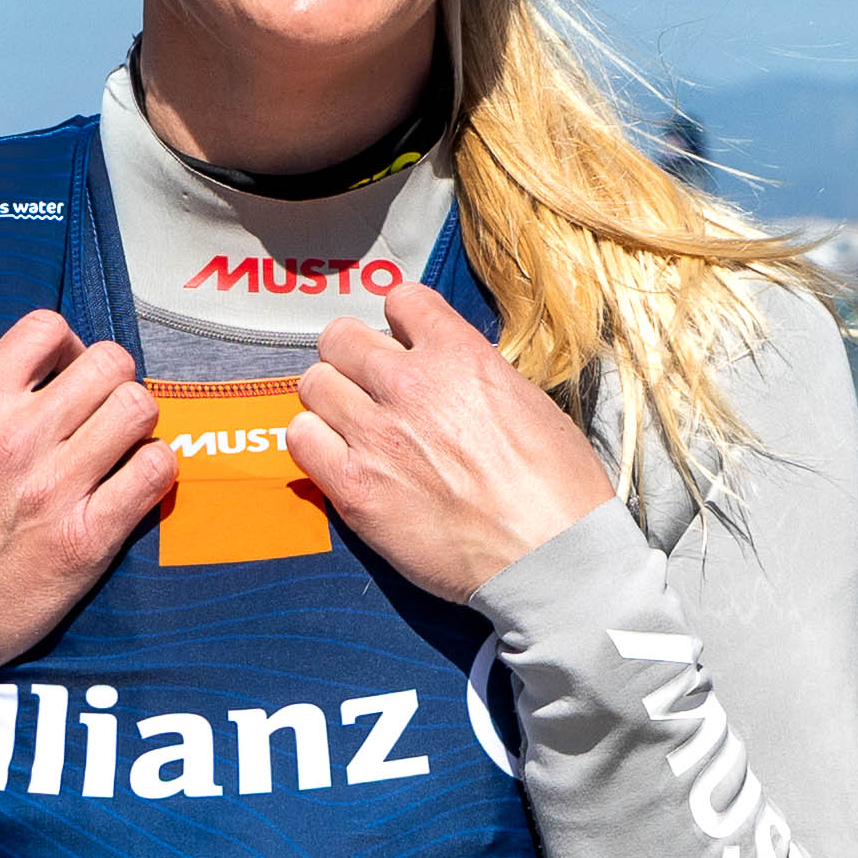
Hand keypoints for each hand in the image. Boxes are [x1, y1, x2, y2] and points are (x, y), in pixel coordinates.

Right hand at [0, 312, 171, 702]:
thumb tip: (16, 383)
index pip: (45, 328)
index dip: (66, 345)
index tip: (64, 371)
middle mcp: (17, 439)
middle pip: (109, 362)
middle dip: (110, 380)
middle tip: (99, 410)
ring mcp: (56, 488)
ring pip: (140, 408)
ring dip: (135, 423)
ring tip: (117, 446)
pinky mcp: (88, 539)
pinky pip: (155, 473)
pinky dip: (154, 469)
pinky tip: (132, 482)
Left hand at [284, 279, 615, 603]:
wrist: (549, 556)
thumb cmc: (557, 489)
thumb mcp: (530, 402)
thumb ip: (476, 376)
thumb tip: (450, 375)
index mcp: (460, 355)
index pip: (400, 300)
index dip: (400, 322)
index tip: (403, 341)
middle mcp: (409, 384)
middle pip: (341, 339)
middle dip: (354, 357)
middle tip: (368, 384)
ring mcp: (375, 435)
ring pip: (313, 384)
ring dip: (330, 399)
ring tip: (351, 423)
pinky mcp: (352, 487)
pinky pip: (299, 438)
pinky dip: (313, 441)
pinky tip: (338, 456)